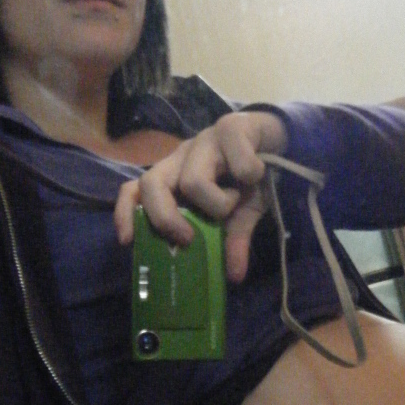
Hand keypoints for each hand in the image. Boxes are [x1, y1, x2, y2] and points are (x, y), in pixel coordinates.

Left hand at [114, 111, 287, 281]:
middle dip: (165, 217)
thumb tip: (235, 277)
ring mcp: (204, 140)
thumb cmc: (249, 179)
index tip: (128, 241)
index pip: (134, 189)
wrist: (281, 140)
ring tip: (236, 201)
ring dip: (219, 203)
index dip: (124, 213)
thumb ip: (232, 239)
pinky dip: (250, 174)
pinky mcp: (231, 126)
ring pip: (192, 181)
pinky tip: (258, 175)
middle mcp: (182, 157)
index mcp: (177, 175)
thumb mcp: (240, 213)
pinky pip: (237, 163)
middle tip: (189, 238)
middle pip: (151, 183)